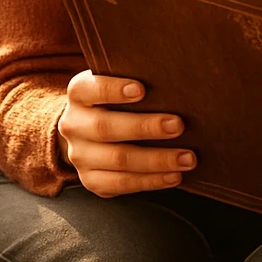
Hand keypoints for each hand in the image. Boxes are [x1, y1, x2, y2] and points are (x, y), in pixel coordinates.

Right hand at [57, 70, 195, 197]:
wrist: (92, 130)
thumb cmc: (120, 99)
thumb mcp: (120, 82)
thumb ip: (137, 78)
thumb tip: (177, 82)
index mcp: (79, 94)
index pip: (89, 89)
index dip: (113, 90)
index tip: (141, 89)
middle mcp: (73, 124)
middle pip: (106, 128)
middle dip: (145, 128)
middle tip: (178, 126)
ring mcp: (80, 155)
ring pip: (118, 160)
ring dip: (157, 160)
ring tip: (187, 158)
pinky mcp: (91, 180)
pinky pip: (121, 184)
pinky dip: (151, 181)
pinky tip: (174, 175)